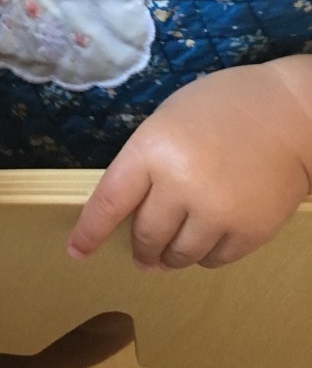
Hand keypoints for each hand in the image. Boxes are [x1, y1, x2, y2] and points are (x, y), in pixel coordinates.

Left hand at [67, 60, 311, 269]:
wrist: (291, 113)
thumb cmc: (223, 108)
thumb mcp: (167, 122)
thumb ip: (145, 163)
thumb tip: (131, 211)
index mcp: (152, 150)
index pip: (109, 202)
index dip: (90, 232)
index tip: (77, 252)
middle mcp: (180, 184)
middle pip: (146, 235)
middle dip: (140, 248)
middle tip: (142, 252)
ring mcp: (217, 211)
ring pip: (179, 255)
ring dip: (170, 257)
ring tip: (170, 253)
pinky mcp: (250, 231)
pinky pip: (214, 259)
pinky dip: (205, 255)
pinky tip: (207, 239)